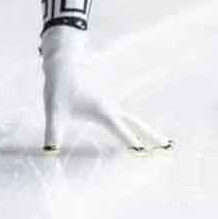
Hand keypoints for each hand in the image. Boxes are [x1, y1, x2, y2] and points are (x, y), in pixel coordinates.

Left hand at [40, 26, 172, 151]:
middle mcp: (110, 108)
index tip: (146, 154)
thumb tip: (49, 151)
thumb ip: (53, 133)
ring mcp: (109, 103)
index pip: (123, 132)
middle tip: (168, 147)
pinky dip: (133, 124)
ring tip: (159, 141)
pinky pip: (123, 116)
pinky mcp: (104, 102)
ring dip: (145, 129)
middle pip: (136, 123)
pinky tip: (132, 130)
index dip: (133, 143)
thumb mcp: (54, 112)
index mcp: (103, 111)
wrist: (61, 64)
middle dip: (151, 135)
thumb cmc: (59, 87)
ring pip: (132, 118)